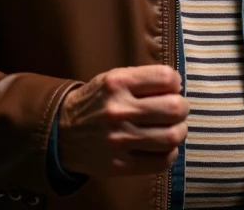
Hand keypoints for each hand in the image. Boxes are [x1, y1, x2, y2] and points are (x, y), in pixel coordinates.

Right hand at [57, 65, 188, 176]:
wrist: (61, 132)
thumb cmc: (96, 102)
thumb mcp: (112, 79)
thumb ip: (143, 79)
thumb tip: (177, 86)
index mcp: (117, 83)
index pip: (165, 77)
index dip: (175, 83)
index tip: (172, 88)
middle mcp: (118, 110)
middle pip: (174, 108)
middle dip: (182, 108)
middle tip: (177, 110)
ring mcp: (119, 139)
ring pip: (172, 136)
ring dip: (179, 131)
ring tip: (172, 128)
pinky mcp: (120, 165)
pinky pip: (161, 161)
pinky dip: (169, 153)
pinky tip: (162, 146)